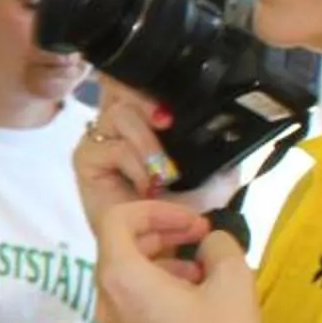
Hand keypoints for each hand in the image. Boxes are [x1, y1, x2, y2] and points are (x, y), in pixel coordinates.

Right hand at [72, 84, 242, 222]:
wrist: (160, 242)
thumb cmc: (180, 207)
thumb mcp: (215, 174)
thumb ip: (224, 151)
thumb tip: (236, 130)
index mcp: (146, 116)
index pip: (139, 79)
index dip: (149, 80)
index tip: (173, 105)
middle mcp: (120, 122)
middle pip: (122, 83)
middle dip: (146, 100)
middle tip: (167, 122)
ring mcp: (100, 137)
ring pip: (120, 113)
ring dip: (147, 142)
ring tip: (162, 172)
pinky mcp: (85, 158)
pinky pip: (112, 147)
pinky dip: (135, 165)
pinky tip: (145, 186)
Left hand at [90, 197, 266, 322]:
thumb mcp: (233, 283)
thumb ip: (220, 247)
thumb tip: (209, 244)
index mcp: (120, 278)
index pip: (117, 220)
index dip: (157, 209)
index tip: (195, 223)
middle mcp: (105, 302)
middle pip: (120, 247)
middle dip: (161, 233)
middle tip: (200, 238)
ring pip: (128, 278)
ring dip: (163, 263)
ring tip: (204, 272)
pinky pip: (133, 305)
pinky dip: (159, 290)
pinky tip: (197, 303)